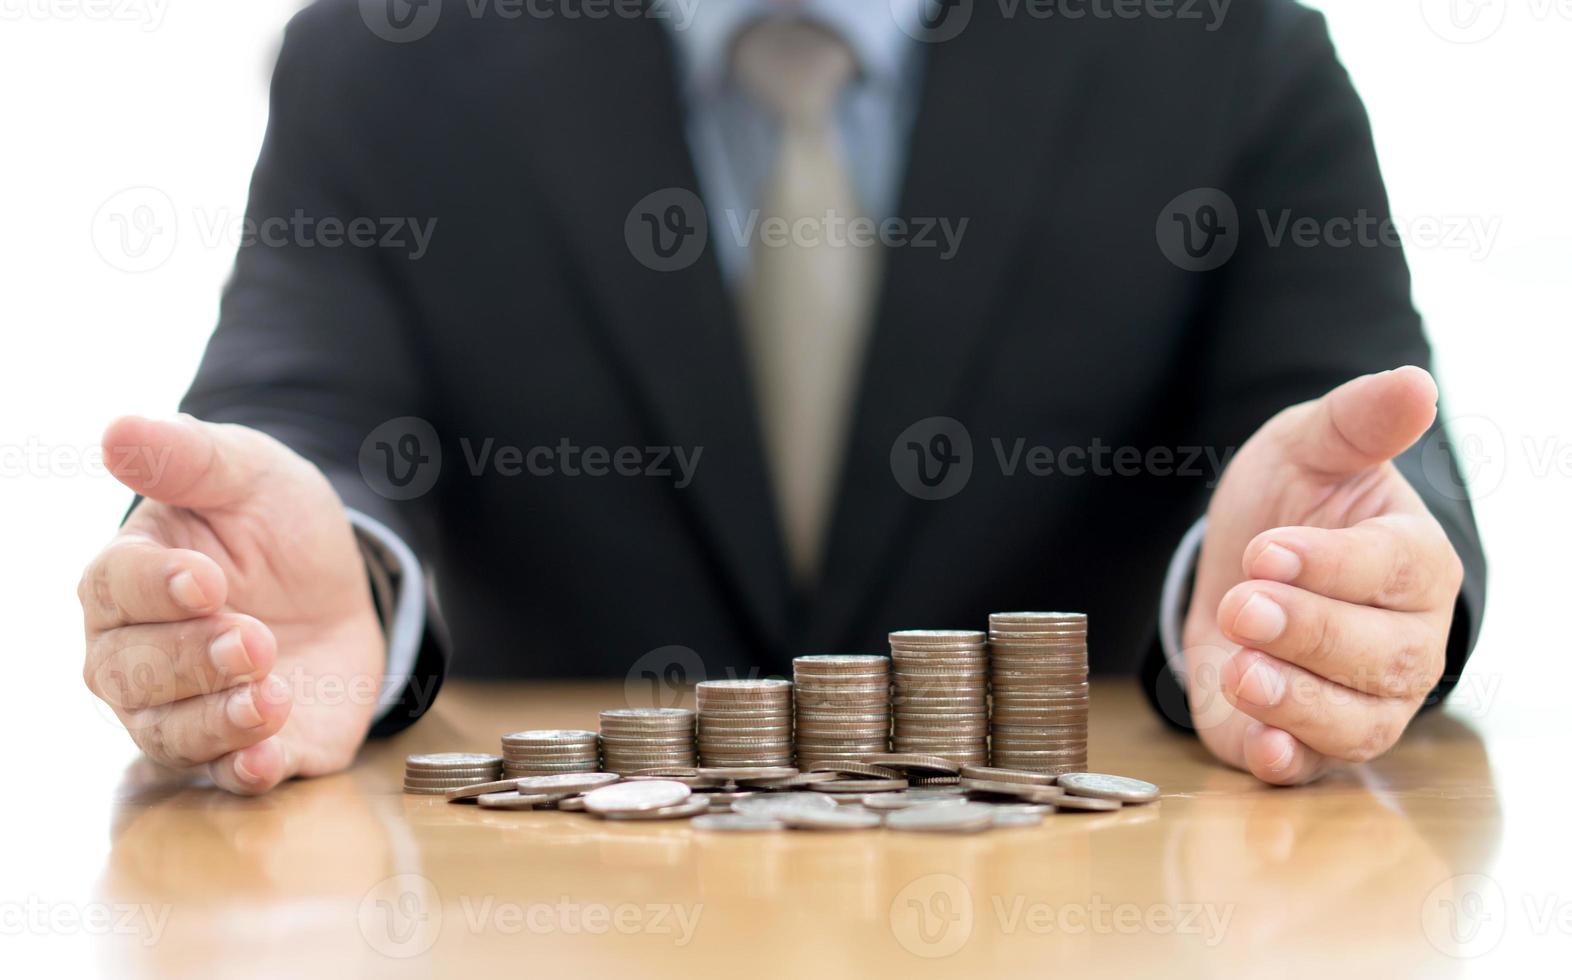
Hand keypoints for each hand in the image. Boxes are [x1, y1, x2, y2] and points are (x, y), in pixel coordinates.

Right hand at [79, 416, 384, 793]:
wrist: (340, 578)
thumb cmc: (271, 521)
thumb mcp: (245, 473)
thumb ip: (186, 457)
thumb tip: (117, 431)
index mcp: (124, 579)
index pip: (115, 588)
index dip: (156, 587)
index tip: (206, 579)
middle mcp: (136, 656)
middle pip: (132, 673)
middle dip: (193, 660)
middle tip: (254, 639)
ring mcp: (186, 708)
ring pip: (171, 734)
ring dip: (218, 720)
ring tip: (271, 695)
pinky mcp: (244, 747)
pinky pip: (228, 776)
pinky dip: (245, 771)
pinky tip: (269, 759)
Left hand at [1183, 367, 1464, 784]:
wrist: (1241, 560)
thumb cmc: (1294, 499)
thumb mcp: (1313, 446)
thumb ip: (1358, 420)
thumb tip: (1414, 383)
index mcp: (1415, 563)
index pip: (1393, 571)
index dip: (1332, 565)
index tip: (1266, 549)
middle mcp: (1404, 642)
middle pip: (1378, 655)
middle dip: (1306, 632)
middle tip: (1244, 604)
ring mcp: (1361, 699)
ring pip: (1351, 721)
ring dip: (1295, 700)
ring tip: (1240, 669)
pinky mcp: (1305, 738)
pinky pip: (1310, 765)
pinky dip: (1286, 759)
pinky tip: (1259, 743)